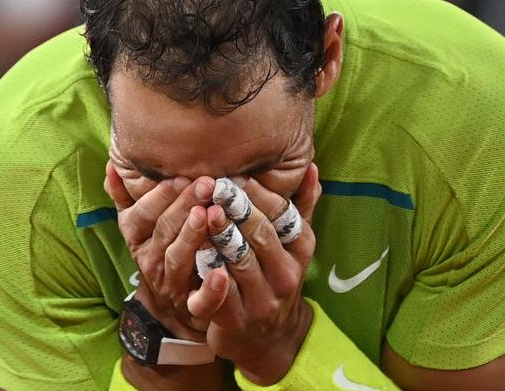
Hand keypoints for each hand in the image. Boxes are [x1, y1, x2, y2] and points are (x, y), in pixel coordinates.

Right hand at [104, 159, 218, 339]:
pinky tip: (222, 275)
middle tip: (206, 184)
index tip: (181, 177)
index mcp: (136, 236)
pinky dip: (212, 290)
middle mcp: (149, 259)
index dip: (161, 196)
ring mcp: (170, 283)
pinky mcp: (193, 305)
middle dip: (185, 205)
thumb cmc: (160, 247)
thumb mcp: (138, 223)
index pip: (144, 213)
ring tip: (209, 214)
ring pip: (178, 258)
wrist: (173, 303)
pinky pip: (201, 301)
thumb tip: (113, 164)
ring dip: (192, 236)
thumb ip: (125, 195)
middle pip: (164, 230)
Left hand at [188, 163, 320, 384]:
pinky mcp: (236, 319)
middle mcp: (286, 274)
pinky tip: (194, 249)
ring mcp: (262, 299)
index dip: (258, 192)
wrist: (269, 337)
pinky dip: (207, 267)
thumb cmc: (277, 274)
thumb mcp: (295, 242)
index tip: (236, 173)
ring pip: (238, 259)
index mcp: (301, 250)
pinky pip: (219, 290)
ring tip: (201, 210)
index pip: (282, 214)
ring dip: (219, 233)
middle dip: (235, 208)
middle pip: (260, 234)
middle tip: (213, 184)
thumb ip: (302, 204)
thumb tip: (310, 166)